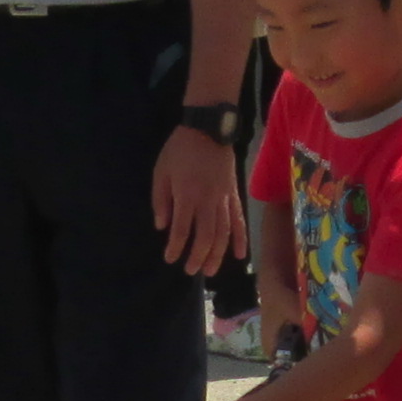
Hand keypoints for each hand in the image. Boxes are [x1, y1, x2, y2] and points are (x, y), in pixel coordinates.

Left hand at [151, 125, 243, 276]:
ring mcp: (224, 199)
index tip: (170, 259)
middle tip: (191, 271)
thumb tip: (162, 226)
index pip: (182, 229)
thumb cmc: (179, 150)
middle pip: (206, 236)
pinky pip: (239, 220)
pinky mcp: (234, 195)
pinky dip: (240, 239)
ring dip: (218, 254)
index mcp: (187, 195)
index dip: (176, 247)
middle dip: (198, 256)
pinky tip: (239, 255)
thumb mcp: (161, 172)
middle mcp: (208, 201)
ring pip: (224, 232)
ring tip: (211, 271)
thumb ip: (161, 200)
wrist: (208, 129)